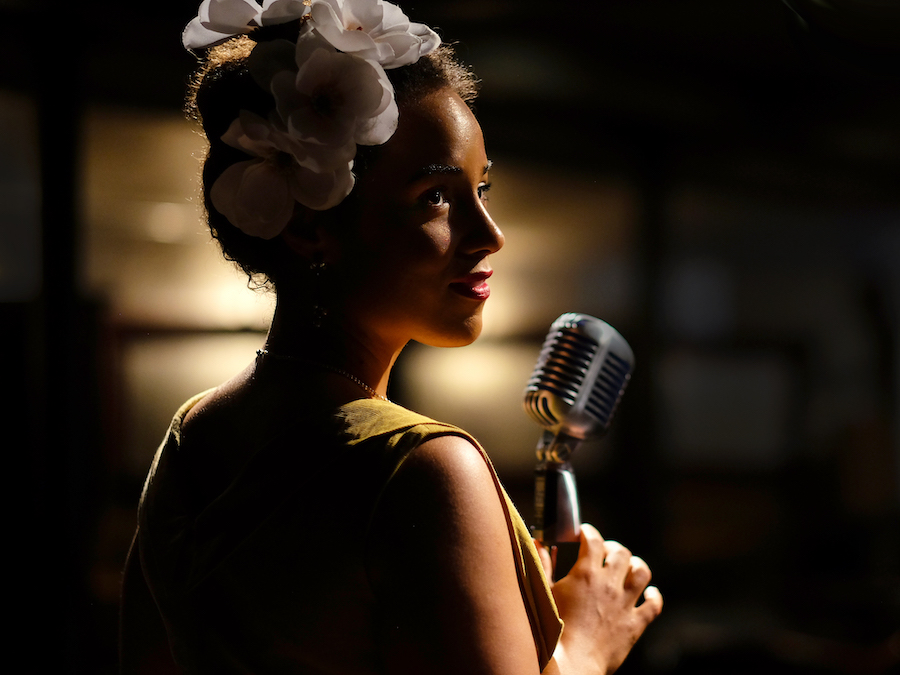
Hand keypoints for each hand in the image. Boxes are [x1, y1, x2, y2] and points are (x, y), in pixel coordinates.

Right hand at [537, 524, 661, 674]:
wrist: (571, 664)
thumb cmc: (553, 629)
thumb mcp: (544, 592)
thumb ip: (543, 565)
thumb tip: (539, 543)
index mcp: (586, 573)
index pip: (593, 540)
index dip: (588, 532)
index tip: (584, 533)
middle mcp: (609, 584)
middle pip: (621, 552)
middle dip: (613, 548)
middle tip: (605, 552)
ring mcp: (624, 604)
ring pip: (642, 572)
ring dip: (636, 565)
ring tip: (629, 566)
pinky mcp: (635, 624)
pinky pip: (654, 605)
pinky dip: (654, 596)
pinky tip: (650, 593)